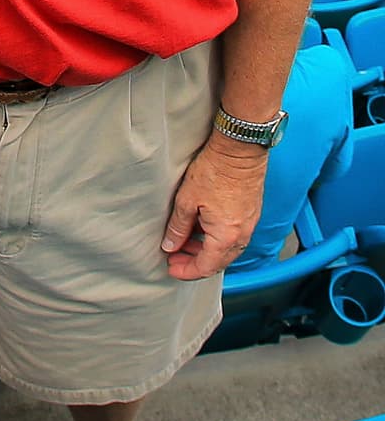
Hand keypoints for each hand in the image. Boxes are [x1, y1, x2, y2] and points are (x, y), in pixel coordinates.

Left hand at [161, 137, 267, 280]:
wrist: (239, 150)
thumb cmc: (215, 170)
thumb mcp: (187, 199)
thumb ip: (178, 227)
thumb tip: (170, 245)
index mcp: (226, 237)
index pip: (205, 267)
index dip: (186, 271)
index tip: (172, 268)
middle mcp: (242, 236)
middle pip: (217, 262)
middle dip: (195, 262)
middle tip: (175, 256)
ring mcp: (249, 225)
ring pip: (226, 250)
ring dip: (205, 250)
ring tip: (185, 241)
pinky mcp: (250, 214)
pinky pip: (233, 236)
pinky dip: (216, 239)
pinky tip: (202, 228)